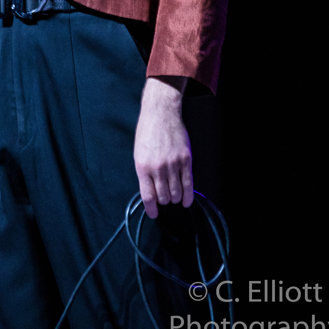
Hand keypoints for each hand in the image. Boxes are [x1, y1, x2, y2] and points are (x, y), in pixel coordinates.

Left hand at [134, 77, 193, 217]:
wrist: (161, 113)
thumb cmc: (147, 132)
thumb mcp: (139, 153)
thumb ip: (145, 173)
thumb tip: (151, 193)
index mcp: (142, 166)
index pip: (148, 196)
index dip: (151, 209)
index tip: (154, 214)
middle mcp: (157, 167)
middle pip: (163, 196)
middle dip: (164, 201)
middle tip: (164, 198)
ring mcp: (173, 164)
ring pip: (176, 192)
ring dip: (175, 198)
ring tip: (174, 196)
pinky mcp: (185, 159)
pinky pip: (189, 183)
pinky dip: (188, 196)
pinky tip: (187, 201)